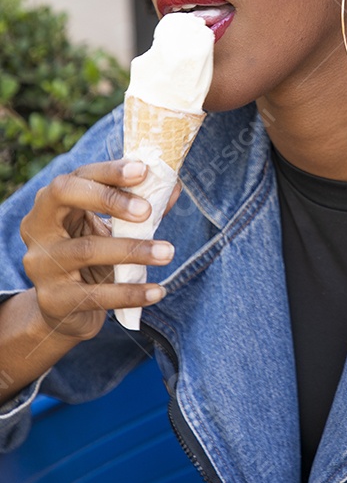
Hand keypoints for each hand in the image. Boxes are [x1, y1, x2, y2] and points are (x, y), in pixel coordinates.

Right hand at [20, 160, 180, 342]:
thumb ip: (139, 208)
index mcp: (51, 202)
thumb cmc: (93, 257)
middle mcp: (38, 227)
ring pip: (87, 249)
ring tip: (168, 252)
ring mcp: (41, 264)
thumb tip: (173, 187)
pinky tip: (157, 291)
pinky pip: (96, 294)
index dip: (109, 171)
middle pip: (65, 195)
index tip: (143, 170)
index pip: (77, 176)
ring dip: (134, 250)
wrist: (65, 311)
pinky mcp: (53, 300)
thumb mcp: (111, 228)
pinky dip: (131, 292)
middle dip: (110, 198)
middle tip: (147, 210)